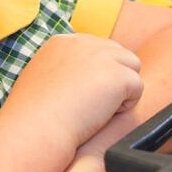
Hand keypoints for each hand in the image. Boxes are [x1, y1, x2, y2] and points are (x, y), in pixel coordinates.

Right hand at [2, 33, 143, 151]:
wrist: (36, 129)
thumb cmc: (34, 116)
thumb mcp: (40, 80)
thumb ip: (62, 70)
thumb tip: (81, 78)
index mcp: (63, 41)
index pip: (97, 49)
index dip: (96, 74)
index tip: (81, 94)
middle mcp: (83, 42)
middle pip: (117, 54)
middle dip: (111, 79)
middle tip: (90, 105)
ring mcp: (102, 56)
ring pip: (131, 66)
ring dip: (121, 89)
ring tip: (97, 109)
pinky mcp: (118, 74)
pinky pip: (137, 87)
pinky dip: (125, 106)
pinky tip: (101, 115)